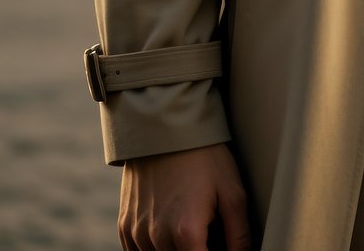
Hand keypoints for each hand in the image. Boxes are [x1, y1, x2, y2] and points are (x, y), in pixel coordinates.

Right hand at [119, 142, 251, 250]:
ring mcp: (137, 233)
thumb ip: (239, 236)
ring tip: (191, 221)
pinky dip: (155, 248)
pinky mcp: (125, 226)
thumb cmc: (204, 157)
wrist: (166, 125)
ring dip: (175, 250)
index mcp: (187, 233)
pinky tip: (170, 228)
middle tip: (208, 230)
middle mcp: (157, 238)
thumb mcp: (232, 192)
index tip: (218, 243)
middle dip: (196, 250)